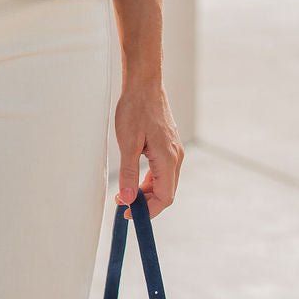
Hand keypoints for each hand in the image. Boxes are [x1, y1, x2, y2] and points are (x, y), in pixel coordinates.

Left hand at [113, 80, 183, 219]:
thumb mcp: (127, 143)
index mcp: (167, 158)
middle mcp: (175, 156)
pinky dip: (150, 180)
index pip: (165, 197)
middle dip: (146, 203)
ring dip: (147, 192)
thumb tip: (128, 199)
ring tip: (125, 193)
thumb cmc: (135, 109)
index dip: (148, 210)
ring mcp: (174, 150)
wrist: (144, 84)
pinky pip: (163, 171)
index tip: (129, 214)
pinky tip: (135, 180)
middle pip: (166, 192)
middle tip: (122, 205)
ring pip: (164, 182)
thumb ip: (129, 174)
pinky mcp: (169, 145)